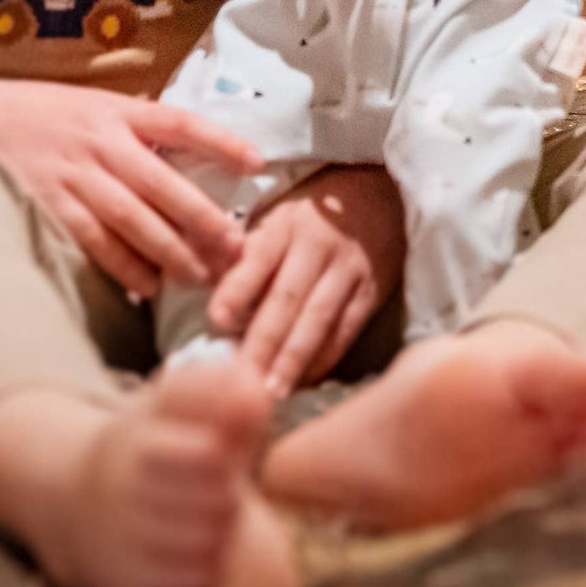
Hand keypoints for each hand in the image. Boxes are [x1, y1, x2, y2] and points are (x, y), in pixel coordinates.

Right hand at [0, 78, 263, 299]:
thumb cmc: (45, 114)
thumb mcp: (96, 106)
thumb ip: (138, 129)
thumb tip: (193, 155)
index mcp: (118, 112)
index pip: (181, 123)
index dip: (221, 141)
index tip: (257, 161)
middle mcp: (100, 142)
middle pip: (163, 183)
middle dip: (203, 218)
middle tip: (236, 248)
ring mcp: (73, 176)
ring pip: (132, 219)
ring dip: (169, 250)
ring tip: (200, 275)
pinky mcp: (47, 205)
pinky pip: (92, 241)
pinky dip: (122, 265)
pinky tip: (147, 284)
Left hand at [207, 166, 406, 394]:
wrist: (377, 196)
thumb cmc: (308, 218)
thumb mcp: (273, 219)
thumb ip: (241, 256)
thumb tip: (208, 296)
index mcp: (285, 224)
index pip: (259, 257)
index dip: (238, 288)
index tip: (218, 319)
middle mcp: (318, 245)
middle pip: (288, 296)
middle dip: (263, 340)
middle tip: (241, 379)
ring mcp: (349, 269)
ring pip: (320, 317)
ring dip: (294, 357)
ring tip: (273, 390)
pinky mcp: (371, 290)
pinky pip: (347, 328)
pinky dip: (325, 356)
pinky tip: (305, 379)